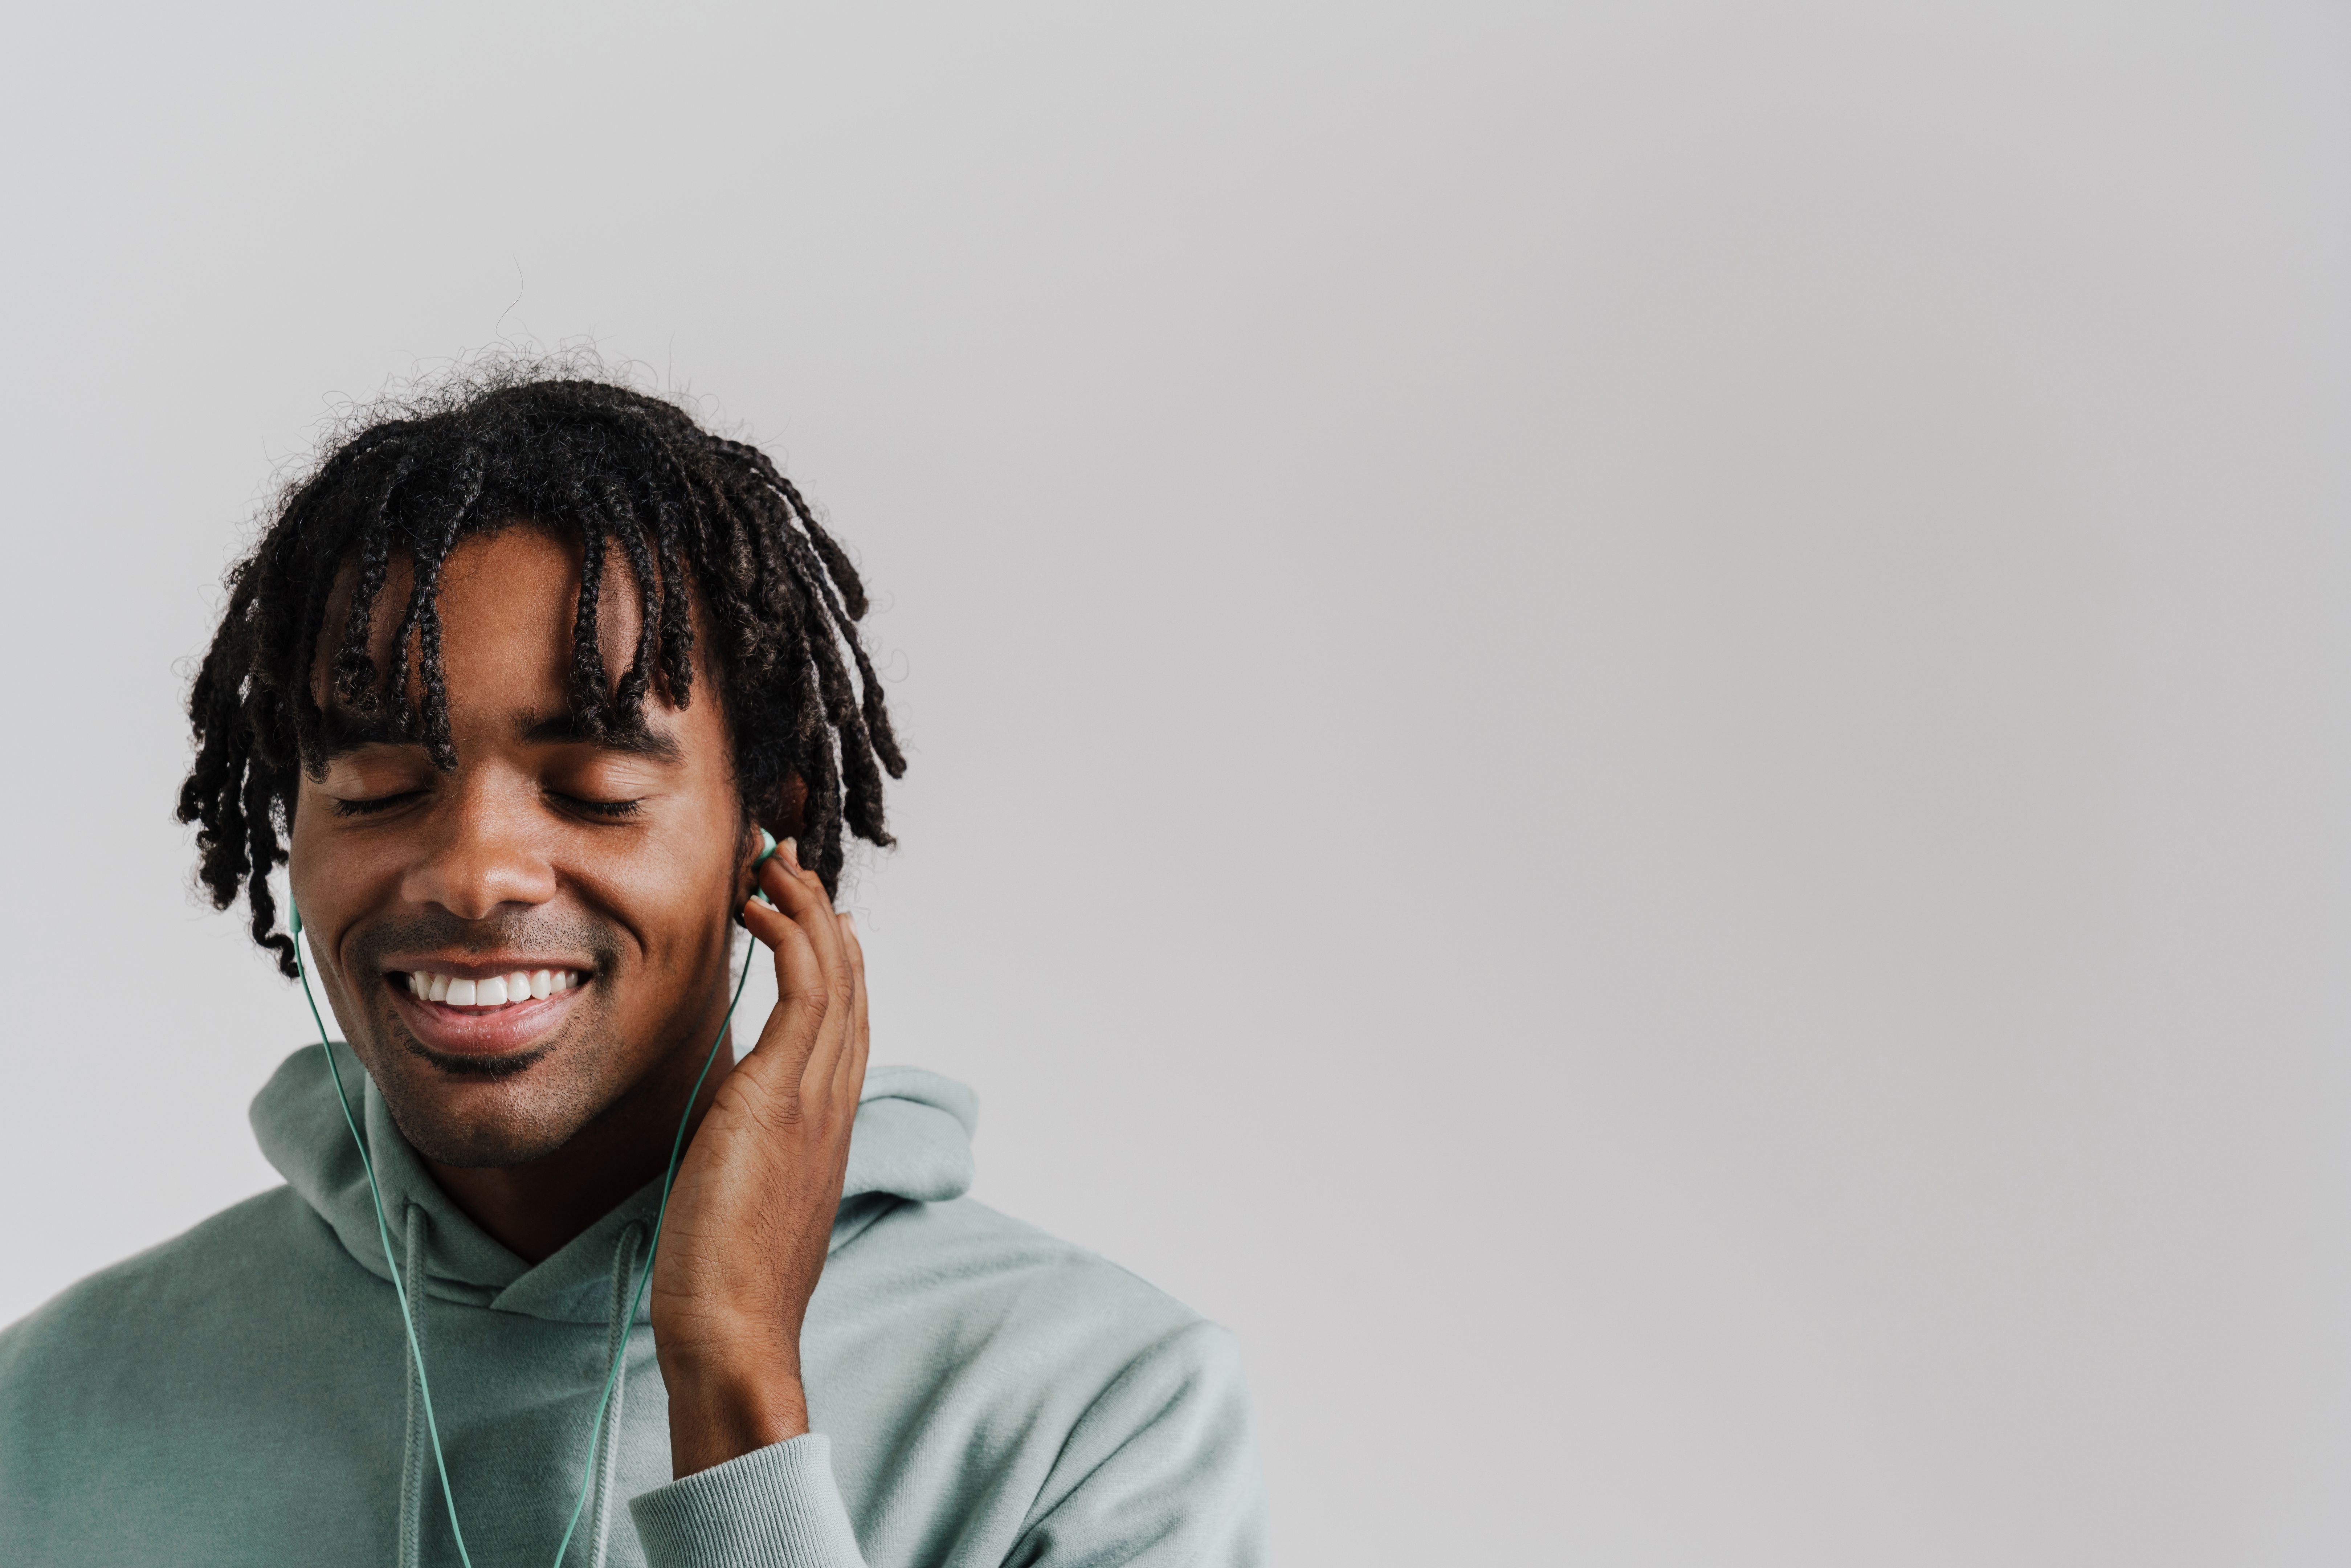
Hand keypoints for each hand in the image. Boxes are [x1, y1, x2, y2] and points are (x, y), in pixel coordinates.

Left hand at [648, 837, 869, 1476]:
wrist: (731, 1326)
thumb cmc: (722, 1272)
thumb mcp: (741, 1185)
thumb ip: (746, 1141)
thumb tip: (725, 1115)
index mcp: (830, 1119)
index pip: (844, 1012)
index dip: (829, 950)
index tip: (800, 908)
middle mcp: (837, 1097)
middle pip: (849, 977)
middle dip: (821, 910)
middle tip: (787, 859)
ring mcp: (819, 1093)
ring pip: (835, 971)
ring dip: (807, 906)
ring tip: (773, 862)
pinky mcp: (786, 1093)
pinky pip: (808, 988)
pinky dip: (791, 935)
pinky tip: (758, 907)